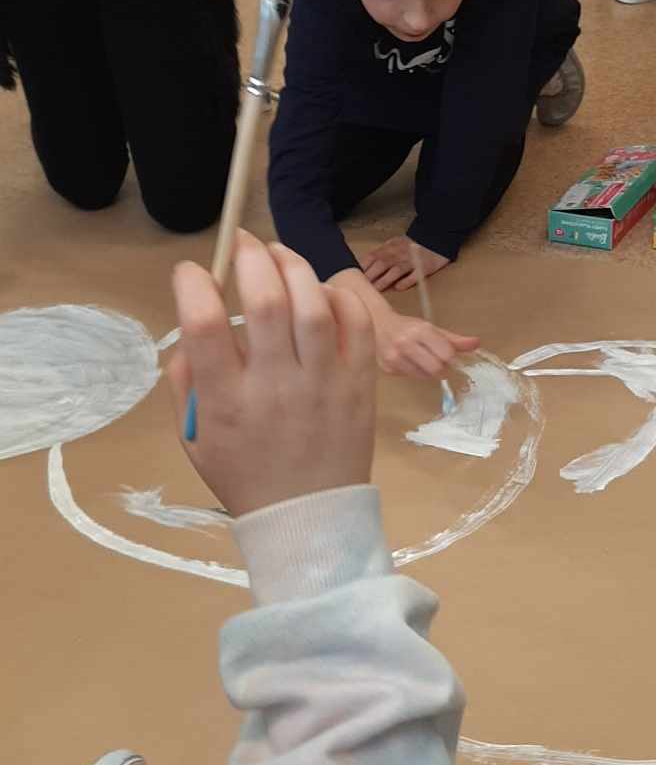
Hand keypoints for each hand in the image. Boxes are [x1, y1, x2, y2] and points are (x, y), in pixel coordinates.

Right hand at [167, 232, 375, 514]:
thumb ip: (187, 384)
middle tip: (242, 243)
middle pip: (264, 303)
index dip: (193, 285)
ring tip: (279, 253)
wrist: (310, 521)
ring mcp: (323, 385)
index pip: (204, 327)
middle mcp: (274, 387)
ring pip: (312, 307)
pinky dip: (339, 298)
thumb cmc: (246, 477)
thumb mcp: (196, 440)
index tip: (191, 272)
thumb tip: (191, 333)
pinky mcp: (360, 386)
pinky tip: (320, 290)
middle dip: (250, 259)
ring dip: (293, 267)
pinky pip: (356, 326)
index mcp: (227, 402)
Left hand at [362, 237, 449, 293]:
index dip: (363, 268)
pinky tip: (399, 288)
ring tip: (376, 290)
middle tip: (362, 288)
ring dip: (384, 280)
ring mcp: (411, 261)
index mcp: (389, 248)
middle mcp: (398, 254)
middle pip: (381, 264)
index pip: (372, 257)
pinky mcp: (423, 267)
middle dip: (370, 276)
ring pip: (395, 270)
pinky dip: (406, 281)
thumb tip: (365, 267)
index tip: (354, 278)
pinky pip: (414, 275)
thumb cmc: (411, 245)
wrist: (435, 237)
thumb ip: (381, 254)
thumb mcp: (394, 244)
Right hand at [374, 312, 478, 379]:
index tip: (450, 357)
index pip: (446, 354)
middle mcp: (406, 343)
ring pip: (423, 376)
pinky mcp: (387, 368)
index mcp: (421, 330)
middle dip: (441, 369)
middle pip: (436, 369)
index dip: (451, 359)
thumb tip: (477, 343)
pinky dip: (414, 372)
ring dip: (427, 372)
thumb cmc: (408, 327)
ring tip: (422, 361)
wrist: (376, 325)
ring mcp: (394, 357)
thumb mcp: (431, 329)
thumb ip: (454, 339)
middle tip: (438, 363)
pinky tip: (408, 362)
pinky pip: (410, 377)